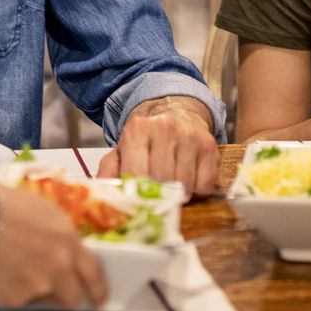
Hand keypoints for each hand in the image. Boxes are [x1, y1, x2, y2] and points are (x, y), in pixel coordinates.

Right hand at [0, 177, 107, 309]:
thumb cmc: (2, 205)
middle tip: (53, 289)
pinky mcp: (16, 299)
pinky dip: (12, 290)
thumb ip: (59, 236)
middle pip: (73, 297)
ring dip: (36, 290)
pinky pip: (19, 299)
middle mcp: (59, 267)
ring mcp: (39, 286)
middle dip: (66, 295)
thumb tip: (62, 250)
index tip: (98, 297)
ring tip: (14, 269)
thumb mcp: (43, 212)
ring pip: (45, 299)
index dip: (98, 289)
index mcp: (68, 241)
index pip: (93, 273)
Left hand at [96, 95, 219, 194]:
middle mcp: (164, 128)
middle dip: (159, 195)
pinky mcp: (209, 145)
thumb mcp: (122, 150)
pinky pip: (205, 184)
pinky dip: (198, 190)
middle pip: (162, 181)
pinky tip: (190, 181)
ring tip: (173, 188)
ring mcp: (189, 136)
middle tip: (157, 197)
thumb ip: (108, 172)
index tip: (139, 199)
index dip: (138, 193)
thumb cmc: (147, 139)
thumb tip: (101, 195)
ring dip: (179, 195)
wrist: (175, 111)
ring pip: (185, 185)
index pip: (137, 174)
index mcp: (137, 130)